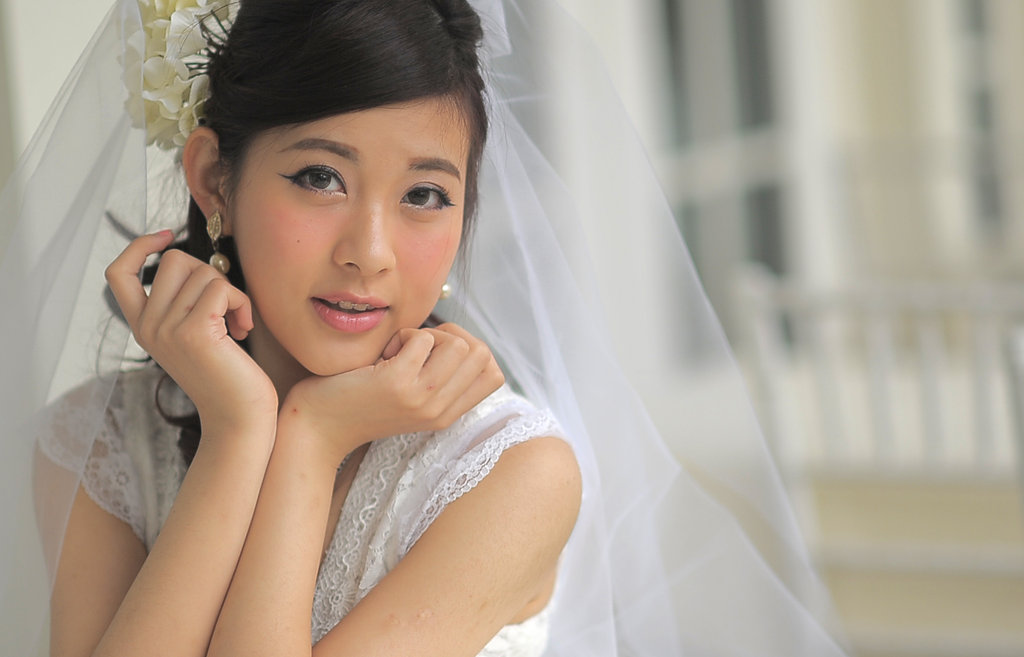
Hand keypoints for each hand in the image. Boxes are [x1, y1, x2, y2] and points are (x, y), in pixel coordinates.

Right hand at [105, 231, 277, 435]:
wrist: (238, 419)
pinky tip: (244, 330)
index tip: (166, 236)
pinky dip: (242, 303)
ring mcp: (167, 329)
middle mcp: (148, 327)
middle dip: (210, 274)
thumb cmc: (227, 376)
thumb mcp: (195, 335)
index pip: (118, 273)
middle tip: (225, 307)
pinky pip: (222, 289)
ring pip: (203, 272)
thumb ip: (185, 303)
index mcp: (143, 327)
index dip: (139, 247)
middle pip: (175, 261)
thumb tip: (198, 264)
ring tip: (236, 325)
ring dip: (231, 293)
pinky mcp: (194, 332)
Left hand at [281, 322, 504, 461]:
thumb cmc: (360, 400)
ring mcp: (421, 399)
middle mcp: (440, 411)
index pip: (495, 374)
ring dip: (427, 334)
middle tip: (416, 348)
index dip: (473, 350)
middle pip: (481, 352)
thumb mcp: (411, 396)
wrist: (318, 427)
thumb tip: (461, 336)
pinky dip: (402, 335)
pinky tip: (381, 356)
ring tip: (399, 352)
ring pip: (458, 343)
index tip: (438, 353)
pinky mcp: (398, 384)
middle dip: (450, 336)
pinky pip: (422, 337)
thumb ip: (438, 377)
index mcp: (447, 415)